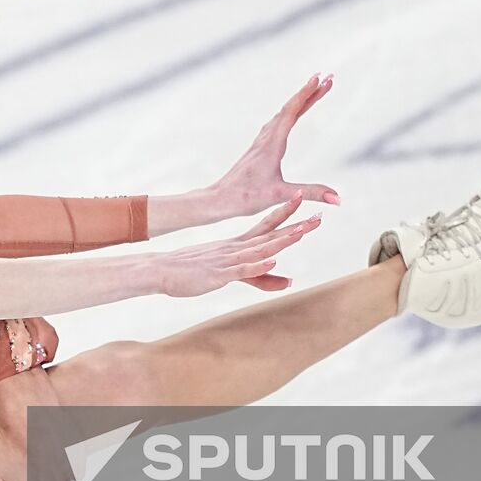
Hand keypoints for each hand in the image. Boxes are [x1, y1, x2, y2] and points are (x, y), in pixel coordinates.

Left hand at [0, 367, 60, 480]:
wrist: (26, 410)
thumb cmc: (6, 440)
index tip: (9, 471)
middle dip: (31, 479)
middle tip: (21, 458)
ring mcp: (67, 472)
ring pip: (55, 479)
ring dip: (47, 469)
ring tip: (34, 451)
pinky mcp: (77, 457)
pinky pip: (70, 466)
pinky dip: (62, 460)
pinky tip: (49, 447)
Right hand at [155, 192, 319, 293]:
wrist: (161, 269)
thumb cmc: (193, 272)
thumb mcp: (232, 275)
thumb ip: (260, 278)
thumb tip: (289, 281)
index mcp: (239, 244)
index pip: (267, 225)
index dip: (286, 213)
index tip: (303, 199)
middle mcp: (236, 248)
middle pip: (271, 236)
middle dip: (296, 227)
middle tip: (318, 217)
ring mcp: (228, 260)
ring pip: (260, 250)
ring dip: (281, 242)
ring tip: (300, 232)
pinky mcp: (218, 274)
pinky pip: (241, 270)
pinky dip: (257, 265)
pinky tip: (271, 261)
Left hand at [204, 73, 339, 219]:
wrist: (220, 198)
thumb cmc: (247, 197)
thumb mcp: (281, 194)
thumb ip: (311, 193)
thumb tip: (338, 199)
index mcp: (272, 145)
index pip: (291, 112)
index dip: (306, 94)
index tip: (321, 79)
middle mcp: (266, 138)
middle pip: (290, 108)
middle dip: (310, 92)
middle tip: (329, 77)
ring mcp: (262, 141)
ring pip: (284, 113)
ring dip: (300, 99)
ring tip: (316, 88)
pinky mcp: (260, 147)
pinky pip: (278, 121)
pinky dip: (290, 111)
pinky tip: (292, 111)